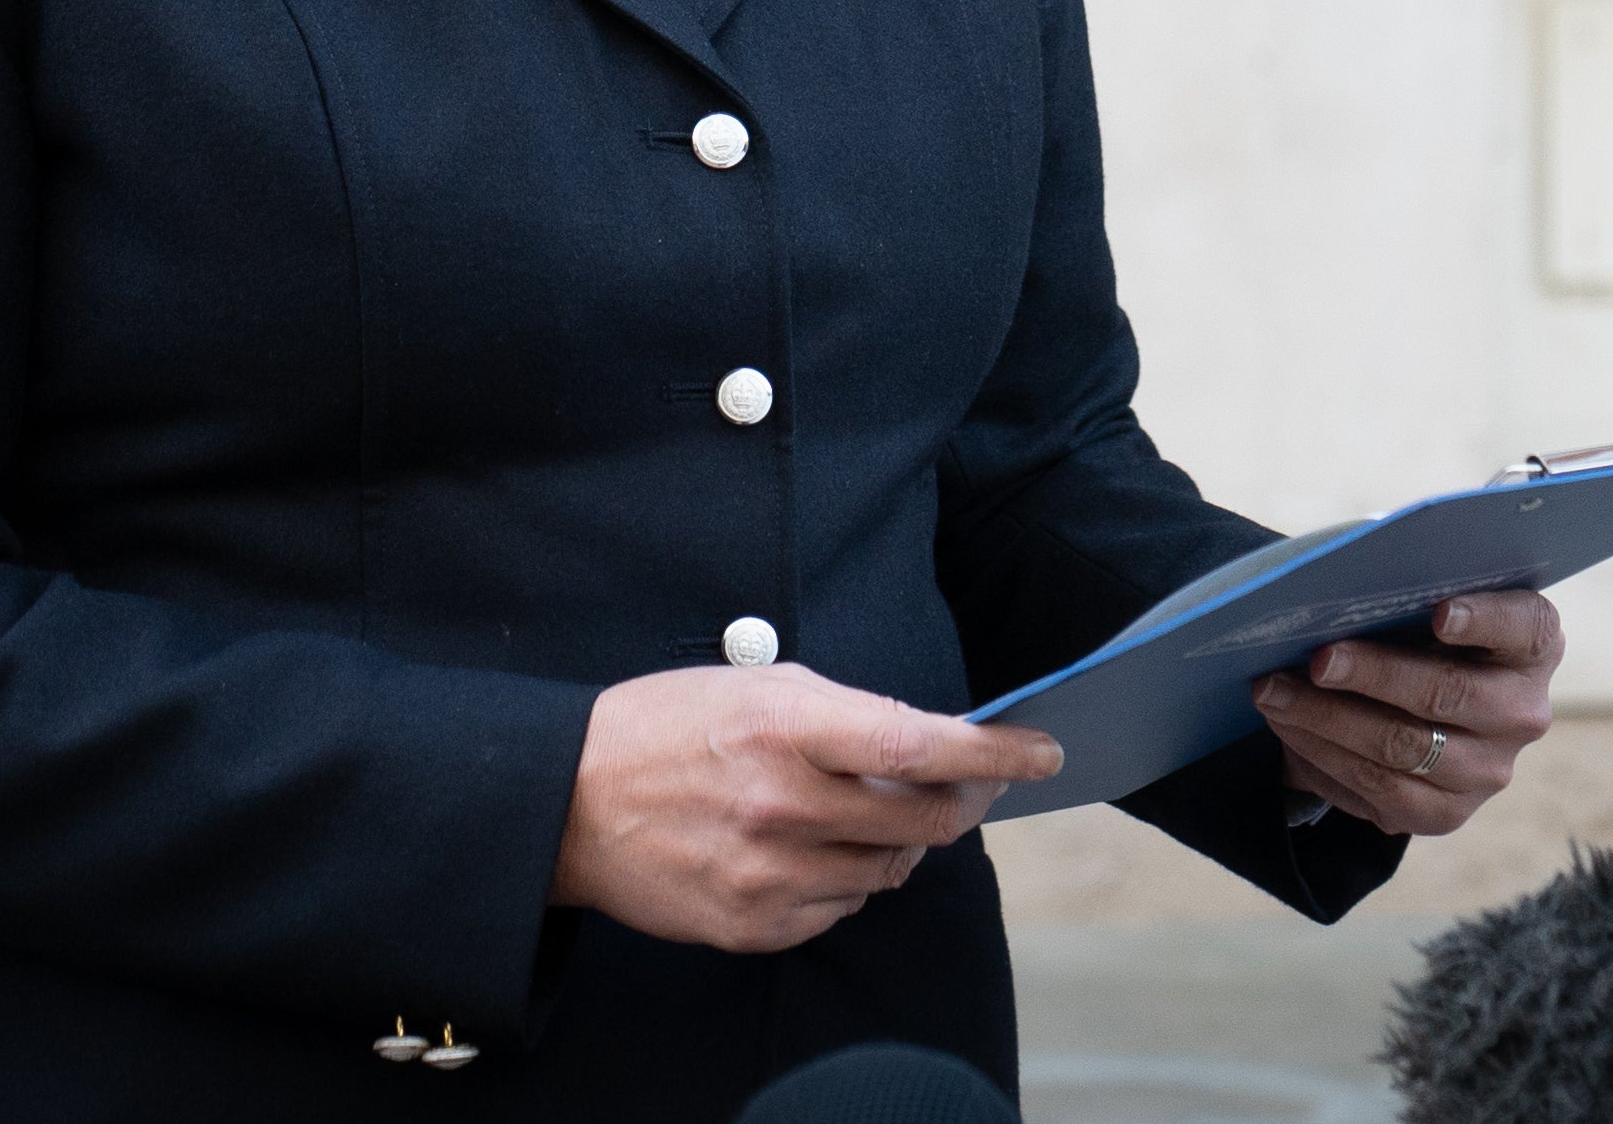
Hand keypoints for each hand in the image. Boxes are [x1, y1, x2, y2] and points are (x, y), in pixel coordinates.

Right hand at [549, 664, 1064, 953]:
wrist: (569, 803)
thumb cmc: (667, 727)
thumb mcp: (757, 686)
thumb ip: (849, 712)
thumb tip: (932, 744)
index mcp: (788, 728)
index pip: (922, 744)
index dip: (995, 751)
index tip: (1043, 752)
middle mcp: (784, 806)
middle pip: (925, 823)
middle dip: (958, 803)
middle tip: (961, 787)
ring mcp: (769, 874)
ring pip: (889, 873)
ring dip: (896, 846)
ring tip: (852, 812)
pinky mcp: (753, 926)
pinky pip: (840, 911)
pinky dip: (844, 882)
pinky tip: (805, 850)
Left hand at [1250, 589, 1560, 837]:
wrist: (1420, 708)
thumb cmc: (1418, 633)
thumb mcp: (1426, 604)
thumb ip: (1405, 594)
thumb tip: (1336, 590)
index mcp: (1533, 646)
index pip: (1525, 627)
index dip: (1483, 620)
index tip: (1437, 613)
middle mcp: (1523, 713)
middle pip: (1448, 694)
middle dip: (1373, 674)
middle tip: (1317, 658)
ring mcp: (1489, 772)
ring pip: (1402, 747)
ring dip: (1326, 718)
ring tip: (1272, 691)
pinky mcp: (1446, 815)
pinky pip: (1377, 790)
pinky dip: (1323, 756)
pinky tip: (1286, 727)